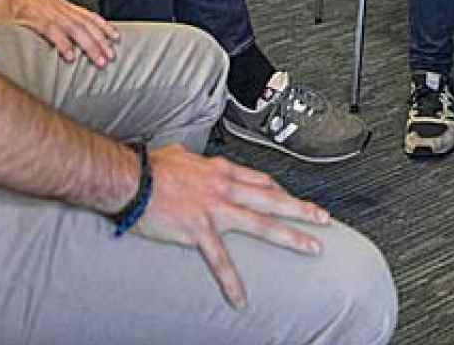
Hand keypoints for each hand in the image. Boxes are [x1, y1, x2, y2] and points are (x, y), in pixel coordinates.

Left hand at [0, 0, 119, 66]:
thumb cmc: (4, 1)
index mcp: (34, 15)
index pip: (51, 29)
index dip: (61, 43)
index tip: (70, 57)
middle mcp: (53, 11)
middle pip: (76, 28)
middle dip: (91, 45)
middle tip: (103, 60)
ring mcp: (63, 8)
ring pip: (87, 22)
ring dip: (101, 38)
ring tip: (112, 52)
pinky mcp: (69, 7)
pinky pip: (90, 15)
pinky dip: (103, 25)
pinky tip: (112, 34)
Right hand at [135, 145, 330, 308]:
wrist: (129, 178)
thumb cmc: (148, 166)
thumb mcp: (179, 154)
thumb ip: (192, 158)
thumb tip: (190, 156)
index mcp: (220, 170)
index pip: (259, 180)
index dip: (279, 190)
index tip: (291, 197)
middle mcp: (224, 187)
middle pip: (273, 198)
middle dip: (302, 209)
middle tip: (324, 219)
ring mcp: (215, 209)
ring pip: (262, 223)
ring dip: (291, 236)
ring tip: (312, 248)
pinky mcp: (198, 230)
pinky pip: (219, 261)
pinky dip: (231, 281)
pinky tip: (240, 299)